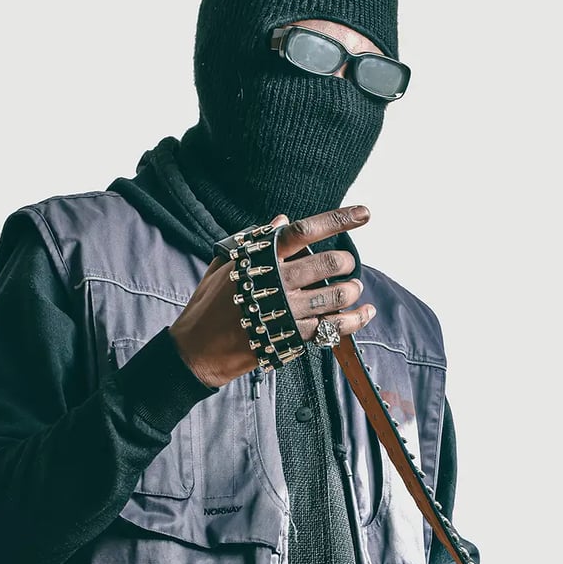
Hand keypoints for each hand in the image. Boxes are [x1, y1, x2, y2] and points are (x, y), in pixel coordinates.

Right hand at [168, 206, 376, 387]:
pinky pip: (333, 327)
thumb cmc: (209, 305)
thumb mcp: (225, 265)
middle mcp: (277, 281)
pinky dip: (355, 319)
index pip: (304, 230)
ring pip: (336, 295)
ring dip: (351, 290)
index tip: (364, 213)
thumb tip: (282, 219)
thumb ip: (255, 241)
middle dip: (346, 261)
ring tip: (352, 289)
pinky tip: (365, 312)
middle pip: (328, 262)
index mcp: (260, 258)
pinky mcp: (291, 337)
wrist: (197, 349)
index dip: (338, 219)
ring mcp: (286, 311)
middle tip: (347, 265)